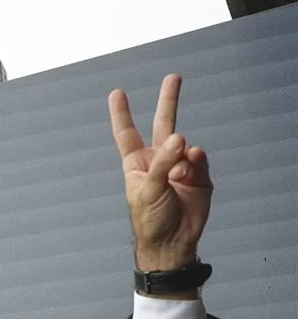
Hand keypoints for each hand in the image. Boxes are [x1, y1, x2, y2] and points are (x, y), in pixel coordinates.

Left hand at [109, 74, 211, 270]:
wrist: (173, 241)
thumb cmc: (150, 218)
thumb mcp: (147, 189)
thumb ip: (162, 162)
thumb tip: (179, 137)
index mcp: (137, 163)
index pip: (126, 133)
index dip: (122, 113)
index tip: (117, 92)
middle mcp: (158, 160)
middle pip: (163, 124)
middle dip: (169, 101)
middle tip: (174, 77)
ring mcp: (180, 166)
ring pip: (184, 145)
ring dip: (182, 156)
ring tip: (178, 174)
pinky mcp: (200, 175)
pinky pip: (200, 158)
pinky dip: (196, 161)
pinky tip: (191, 167)